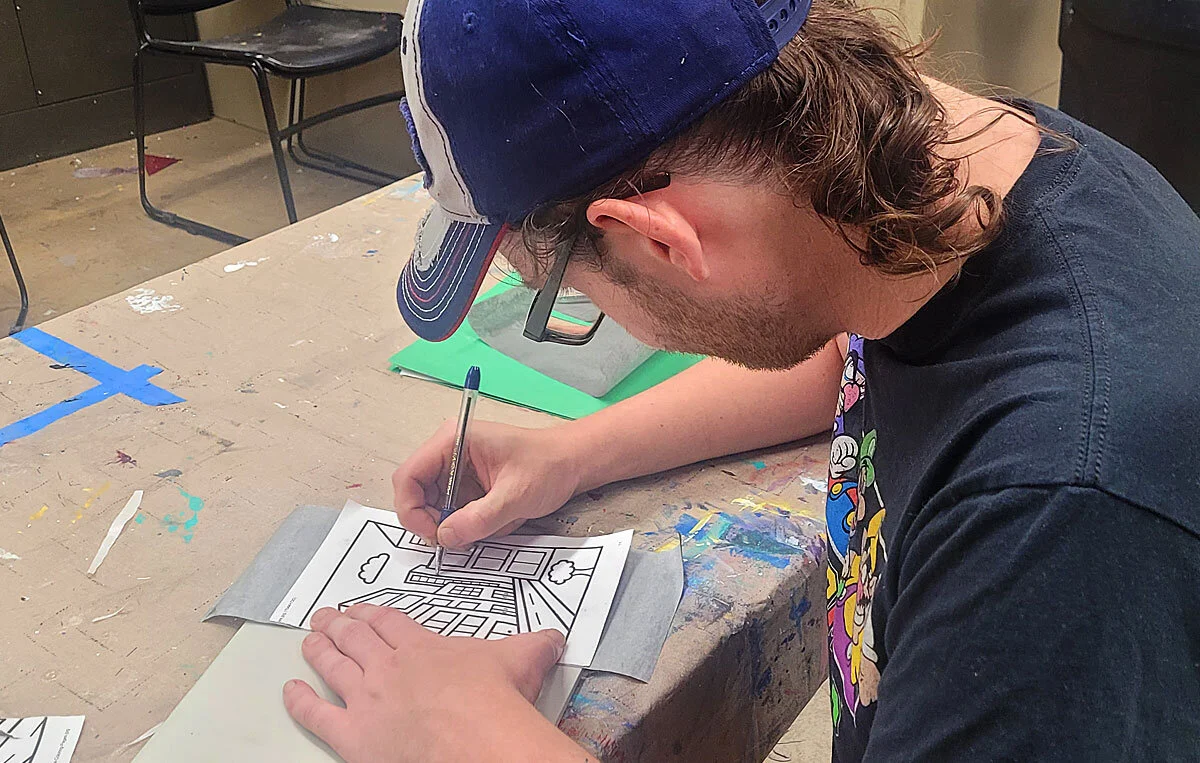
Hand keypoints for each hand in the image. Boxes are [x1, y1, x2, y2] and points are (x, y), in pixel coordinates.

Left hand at [283, 605, 577, 762]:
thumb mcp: (523, 659)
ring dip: (318, 650)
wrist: (479, 739)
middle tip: (325, 616)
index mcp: (422, 646)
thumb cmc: (497, 700)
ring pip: (333, 666)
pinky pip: (316, 715)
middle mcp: (388, 666)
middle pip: (355, 638)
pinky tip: (290, 691)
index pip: (388, 622)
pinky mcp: (353, 735)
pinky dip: (299, 702)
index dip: (370, 613)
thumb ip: (536, 644)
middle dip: (338, 624)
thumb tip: (556, 637)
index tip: (358, 608)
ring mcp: (367, 699)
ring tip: (307, 639)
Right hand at [393, 421, 581, 547]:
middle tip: (459, 539)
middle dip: (435, 521)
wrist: (572, 463)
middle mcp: (448, 452)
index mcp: (453, 440)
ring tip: (487, 525)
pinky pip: (454, 512)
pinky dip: (468, 524)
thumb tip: (445, 537)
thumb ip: (479, 518)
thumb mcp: (515, 495)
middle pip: (416, 495)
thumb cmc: (548, 464)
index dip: (411, 510)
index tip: (433, 534)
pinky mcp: (467, 486)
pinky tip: (495, 520)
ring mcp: (456, 470)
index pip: (408, 476)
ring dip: (455, 524)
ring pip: (434, 508)